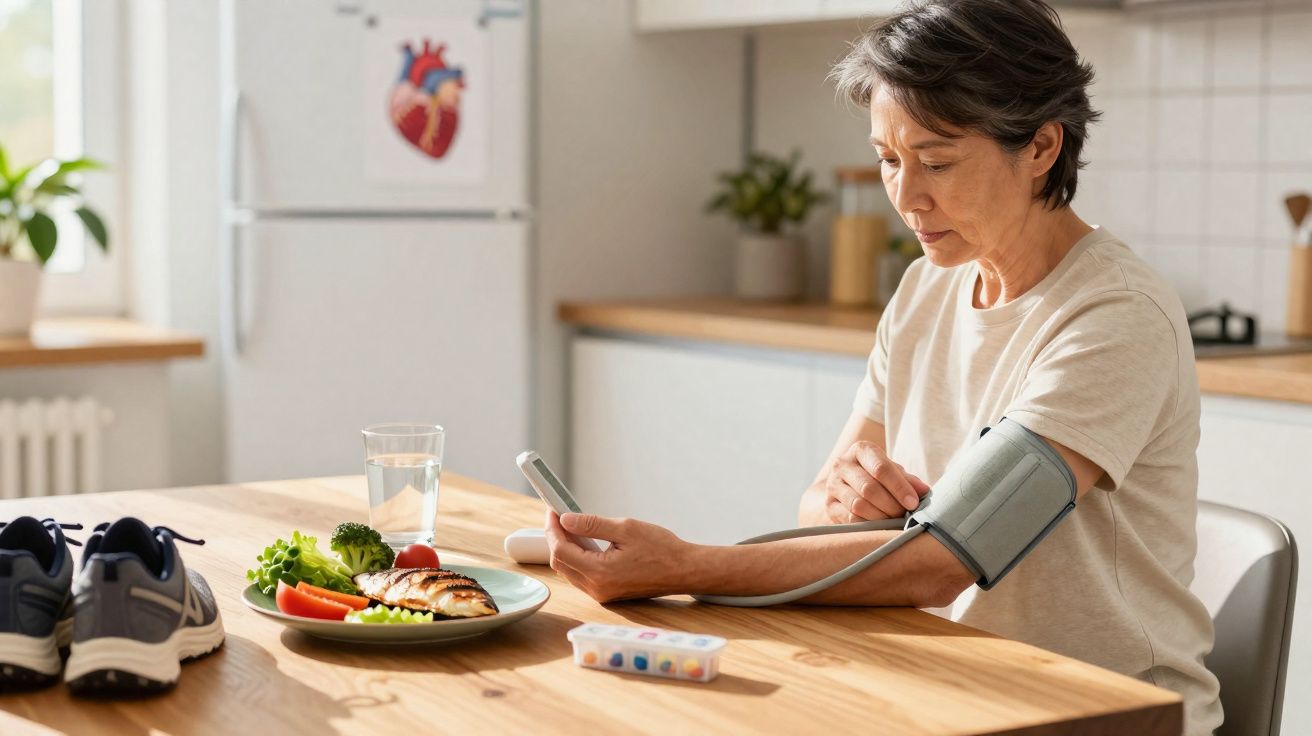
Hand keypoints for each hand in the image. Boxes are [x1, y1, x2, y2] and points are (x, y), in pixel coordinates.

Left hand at [543, 510, 690, 602]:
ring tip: (570, 525)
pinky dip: (578, 558)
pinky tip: (583, 541)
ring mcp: (602, 593)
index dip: (553, 530)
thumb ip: (592, 525)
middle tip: (559, 516)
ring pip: (570, 571)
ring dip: (566, 548)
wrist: (684, 570)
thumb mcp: (625, 528)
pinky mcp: (608, 593)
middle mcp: (597, 588)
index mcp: (600, 573)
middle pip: (561, 563)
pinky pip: (582, 576)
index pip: (561, 551)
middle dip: (556, 538)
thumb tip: (566, 520)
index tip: (553, 511)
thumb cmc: (662, 549)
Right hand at [822, 441, 929, 523]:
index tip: (913, 503)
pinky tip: (880, 526)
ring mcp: (833, 485)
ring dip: (880, 517)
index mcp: (861, 450)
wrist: (850, 483)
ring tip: (894, 520)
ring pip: (858, 505)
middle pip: (868, 488)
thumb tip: (924, 491)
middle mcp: (842, 464)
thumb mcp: (894, 472)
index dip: (899, 487)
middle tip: (905, 514)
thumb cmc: (879, 476)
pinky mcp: (829, 505)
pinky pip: (850, 519)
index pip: (881, 468)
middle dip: (891, 505)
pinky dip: (868, 525)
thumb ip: (908, 480)